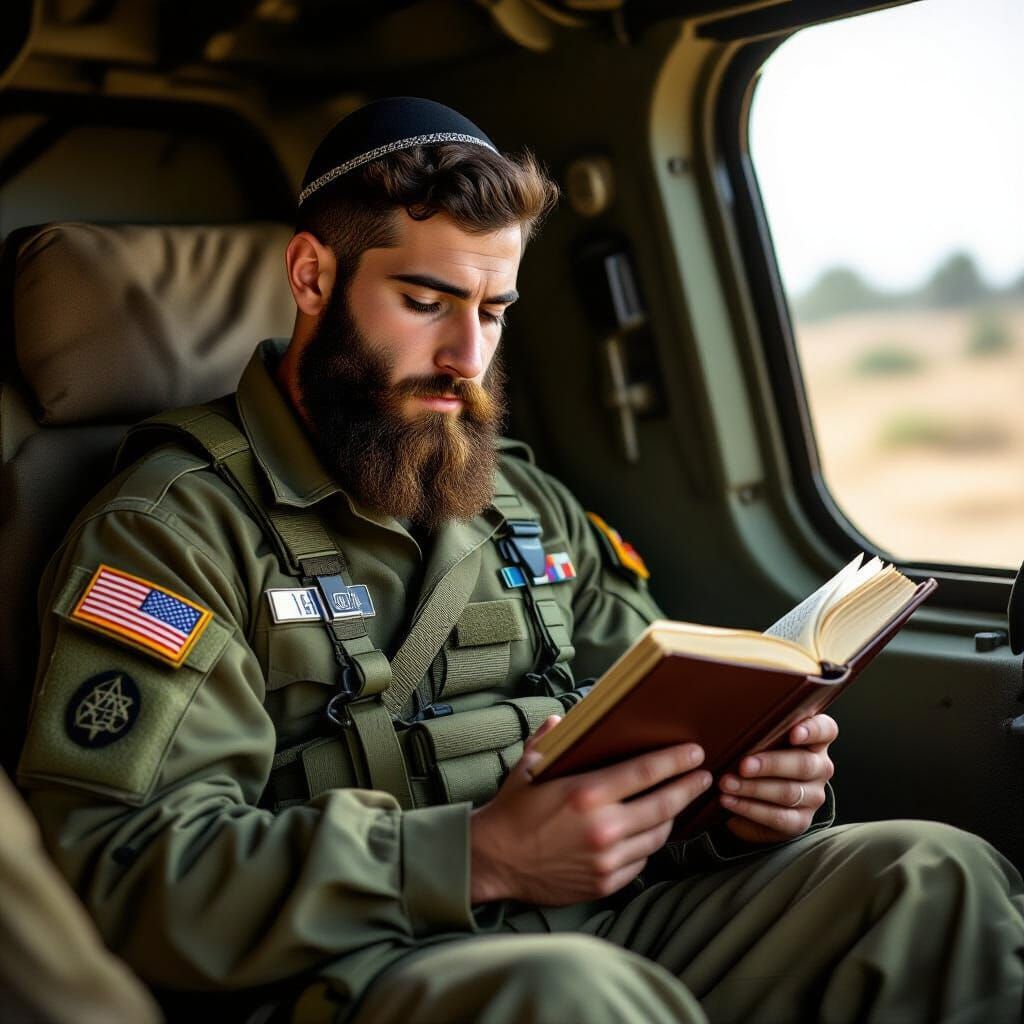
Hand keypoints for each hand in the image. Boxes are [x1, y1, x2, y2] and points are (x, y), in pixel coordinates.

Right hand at [470, 716, 712, 905]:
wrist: (493, 861)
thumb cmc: (512, 811)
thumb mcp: (528, 767)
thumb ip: (550, 740)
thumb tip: (563, 718)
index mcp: (586, 793)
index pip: (646, 772)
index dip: (676, 761)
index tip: (695, 753)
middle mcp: (602, 828)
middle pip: (663, 805)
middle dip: (688, 788)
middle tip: (704, 776)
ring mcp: (606, 860)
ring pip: (657, 836)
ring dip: (671, 817)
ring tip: (678, 803)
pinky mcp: (606, 883)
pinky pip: (641, 861)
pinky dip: (648, 845)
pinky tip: (649, 832)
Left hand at [717, 713, 836, 843]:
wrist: (755, 797)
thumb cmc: (754, 755)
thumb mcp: (758, 739)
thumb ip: (756, 729)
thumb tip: (730, 721)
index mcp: (814, 740)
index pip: (825, 730)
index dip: (812, 731)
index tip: (793, 733)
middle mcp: (820, 767)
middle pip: (804, 764)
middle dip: (770, 764)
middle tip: (743, 765)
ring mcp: (813, 795)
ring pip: (789, 793)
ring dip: (754, 788)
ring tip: (727, 784)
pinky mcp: (801, 821)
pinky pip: (779, 817)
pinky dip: (751, 810)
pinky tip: (730, 801)